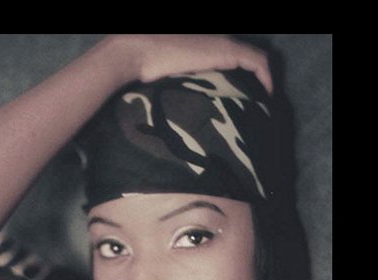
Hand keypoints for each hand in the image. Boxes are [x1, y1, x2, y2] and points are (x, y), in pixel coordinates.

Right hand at [112, 34, 272, 94]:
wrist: (138, 51)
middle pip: (250, 59)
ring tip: (264, 103)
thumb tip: (189, 113)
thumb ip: (189, 84)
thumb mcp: (172, 78)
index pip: (237, 59)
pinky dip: (266, 78)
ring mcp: (223, 43)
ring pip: (257, 59)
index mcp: (206, 46)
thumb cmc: (147, 67)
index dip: (247, 78)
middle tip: (260, 103)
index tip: (248, 99)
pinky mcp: (227, 49)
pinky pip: (258, 62)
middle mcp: (219, 40)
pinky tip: (267, 96)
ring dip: (264, 81)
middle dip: (258, 81)